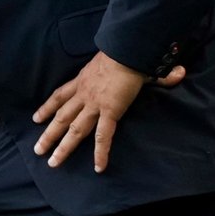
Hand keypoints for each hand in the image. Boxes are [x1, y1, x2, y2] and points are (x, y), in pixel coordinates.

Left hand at [33, 50, 185, 172]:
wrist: (128, 48)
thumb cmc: (127, 50)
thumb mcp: (127, 61)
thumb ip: (145, 69)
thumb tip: (178, 72)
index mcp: (84, 79)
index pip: (61, 95)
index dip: (48, 107)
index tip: (36, 118)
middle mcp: (84, 93)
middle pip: (62, 116)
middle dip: (49, 133)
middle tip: (38, 149)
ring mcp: (95, 103)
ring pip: (74, 129)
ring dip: (62, 146)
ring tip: (52, 162)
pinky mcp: (109, 111)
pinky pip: (104, 136)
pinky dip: (101, 152)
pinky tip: (99, 167)